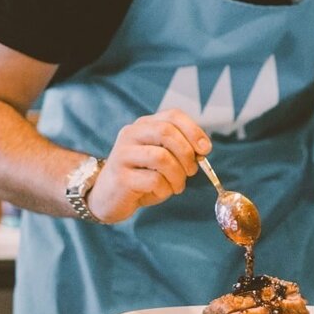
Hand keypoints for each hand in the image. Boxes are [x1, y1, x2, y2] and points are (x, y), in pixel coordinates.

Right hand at [87, 108, 211, 222]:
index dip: (194, 131)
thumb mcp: (161, 159)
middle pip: (166, 132)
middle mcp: (130, 135)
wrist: (107, 197)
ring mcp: (123, 155)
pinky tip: (161, 192)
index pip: (173, 115)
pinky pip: (153, 180)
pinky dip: (165, 189)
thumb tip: (203, 149)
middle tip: (191, 171)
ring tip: (177, 186)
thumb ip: (179, 150)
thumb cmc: (140, 177)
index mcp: (143, 125)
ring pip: (161, 157)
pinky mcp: (121, 177)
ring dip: (178, 175)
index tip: (205, 149)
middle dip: (187, 153)